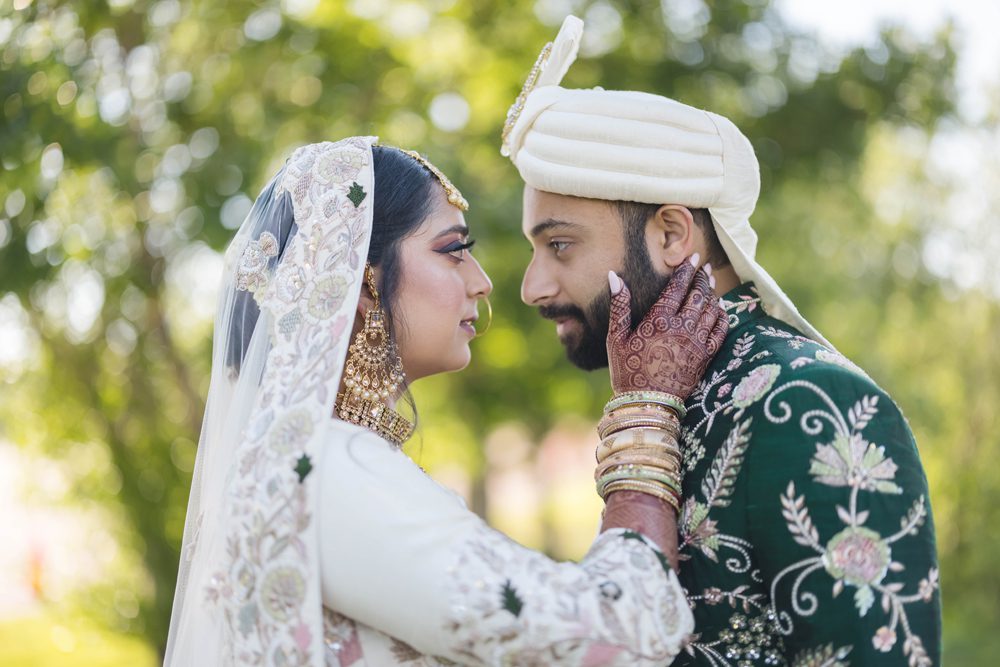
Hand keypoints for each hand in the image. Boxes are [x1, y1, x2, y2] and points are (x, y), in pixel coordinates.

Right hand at [606, 254, 727, 398]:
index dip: (686, 270)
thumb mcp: (616, 338)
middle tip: (704, 267)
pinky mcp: (705, 357)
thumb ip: (619, 306)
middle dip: (701, 278)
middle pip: (697, 295)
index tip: (692, 258)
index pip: (677, 287)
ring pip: (710, 310)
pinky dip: (722, 317)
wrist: (647, 403)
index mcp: (658, 320)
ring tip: (711, 282)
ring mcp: (696, 342)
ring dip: (712, 293)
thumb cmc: (627, 371)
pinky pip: (720, 331)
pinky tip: (720, 310)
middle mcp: (681, 327)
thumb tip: (614, 276)